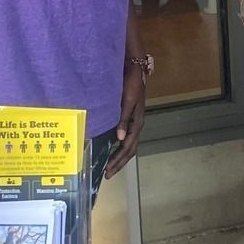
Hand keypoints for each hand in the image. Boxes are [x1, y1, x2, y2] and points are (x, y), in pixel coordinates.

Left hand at [103, 63, 146, 178]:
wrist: (134, 69)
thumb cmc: (132, 83)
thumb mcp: (127, 101)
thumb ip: (124, 119)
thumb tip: (120, 139)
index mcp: (136, 123)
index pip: (128, 148)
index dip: (119, 160)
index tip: (108, 171)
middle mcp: (135, 125)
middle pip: (129, 150)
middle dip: (119, 163)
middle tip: (107, 175)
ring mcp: (132, 121)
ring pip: (127, 145)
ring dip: (119, 157)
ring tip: (109, 166)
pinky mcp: (127, 117)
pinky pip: (124, 136)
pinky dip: (117, 146)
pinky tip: (109, 148)